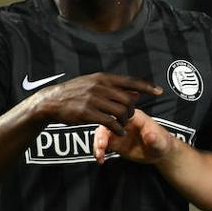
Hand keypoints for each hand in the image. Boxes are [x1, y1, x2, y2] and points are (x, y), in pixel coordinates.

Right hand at [32, 72, 160, 134]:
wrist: (51, 101)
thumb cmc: (75, 93)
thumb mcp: (94, 84)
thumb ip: (115, 88)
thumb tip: (136, 92)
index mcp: (103, 78)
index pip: (130, 81)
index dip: (146, 86)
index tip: (160, 91)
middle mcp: (100, 86)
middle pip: (128, 100)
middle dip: (132, 110)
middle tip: (128, 117)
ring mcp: (93, 99)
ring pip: (121, 112)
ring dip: (125, 121)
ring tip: (122, 125)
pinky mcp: (87, 113)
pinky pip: (110, 123)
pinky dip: (118, 128)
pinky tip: (118, 132)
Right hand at [93, 109, 174, 163]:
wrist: (160, 153)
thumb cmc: (162, 143)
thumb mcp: (160, 141)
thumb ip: (155, 138)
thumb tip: (150, 135)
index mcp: (134, 117)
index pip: (118, 115)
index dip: (109, 124)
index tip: (107, 136)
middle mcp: (123, 122)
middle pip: (106, 124)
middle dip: (100, 136)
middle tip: (100, 148)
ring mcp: (118, 132)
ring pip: (101, 134)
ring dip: (97, 144)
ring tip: (99, 156)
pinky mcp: (115, 142)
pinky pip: (102, 144)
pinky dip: (99, 151)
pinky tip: (100, 159)